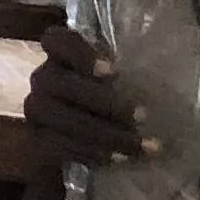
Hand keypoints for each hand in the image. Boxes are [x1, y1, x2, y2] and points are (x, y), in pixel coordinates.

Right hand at [23, 25, 156, 170]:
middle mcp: (43, 78)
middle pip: (56, 81)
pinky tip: (119, 159)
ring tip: (138, 145)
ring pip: (54, 114)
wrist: (89, 143)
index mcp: (63, 55)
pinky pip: (54, 145)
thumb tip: (164, 75)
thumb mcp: (122, 82)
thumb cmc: (115, 103)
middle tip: (142, 116)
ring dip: (100, 131)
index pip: (56, 40)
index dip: (80, 53)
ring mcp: (35, 109)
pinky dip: (89, 152)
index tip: (114, 72)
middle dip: (100, 100)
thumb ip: (128, 73)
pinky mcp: (35, 139)